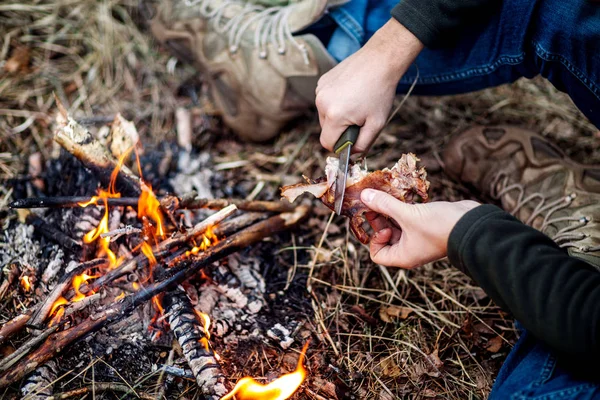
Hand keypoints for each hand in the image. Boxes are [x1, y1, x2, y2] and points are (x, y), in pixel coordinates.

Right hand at [316, 19, 422, 152]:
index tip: (352, 140)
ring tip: (355, 104)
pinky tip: (350, 93)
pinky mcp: (322, 82)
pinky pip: (325, 100)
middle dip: (340, 130)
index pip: (327, 143)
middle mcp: (321, 103)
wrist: (380, 60)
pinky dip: (335, 102)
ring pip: (324, 115)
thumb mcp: (376, 124)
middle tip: (358, 119)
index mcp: (334, 116)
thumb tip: (352, 155)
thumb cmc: (380, 92)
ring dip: (337, 115)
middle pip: (325, 129)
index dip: (339, 147)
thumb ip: (363, 145)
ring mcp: (320, 90)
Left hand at [361, 189, 479, 267]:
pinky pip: (407, 217)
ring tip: (387, 195)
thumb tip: (364, 195)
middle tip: (378, 202)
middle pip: (385, 236)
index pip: (377, 255)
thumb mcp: (408, 215)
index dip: (374, 239)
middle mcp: (409, 249)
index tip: (383, 225)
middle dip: (379, 219)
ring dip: (390, 210)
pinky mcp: (425, 224)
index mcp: (403, 255)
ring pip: (396, 225)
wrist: (473, 224)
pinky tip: (401, 195)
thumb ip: (385, 205)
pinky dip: (402, 207)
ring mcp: (418, 237)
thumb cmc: (440, 227)